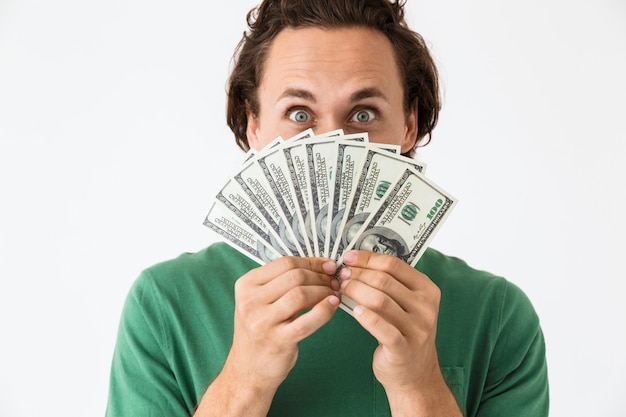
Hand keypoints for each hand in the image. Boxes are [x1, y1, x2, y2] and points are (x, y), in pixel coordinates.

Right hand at [227, 256, 339, 388]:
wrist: (248, 370)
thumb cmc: (261, 331)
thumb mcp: (260, 301)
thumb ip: (282, 283)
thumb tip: (320, 266)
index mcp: (246, 285)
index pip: (285, 263)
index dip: (311, 262)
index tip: (327, 266)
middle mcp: (250, 301)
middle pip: (295, 276)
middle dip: (320, 277)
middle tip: (334, 282)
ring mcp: (262, 321)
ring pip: (301, 294)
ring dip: (324, 291)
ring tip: (334, 294)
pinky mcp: (277, 340)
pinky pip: (308, 320)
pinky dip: (325, 310)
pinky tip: (333, 305)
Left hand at [339, 251, 459, 414]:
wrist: (415, 372)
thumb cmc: (403, 332)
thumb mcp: (405, 305)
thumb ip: (389, 284)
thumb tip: (355, 263)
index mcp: (427, 290)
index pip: (394, 264)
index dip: (368, 258)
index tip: (348, 257)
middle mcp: (426, 307)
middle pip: (384, 280)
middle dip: (358, 274)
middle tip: (341, 275)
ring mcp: (417, 328)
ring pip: (380, 300)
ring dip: (356, 291)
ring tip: (341, 289)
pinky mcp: (403, 347)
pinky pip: (380, 327)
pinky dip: (364, 316)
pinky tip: (353, 310)